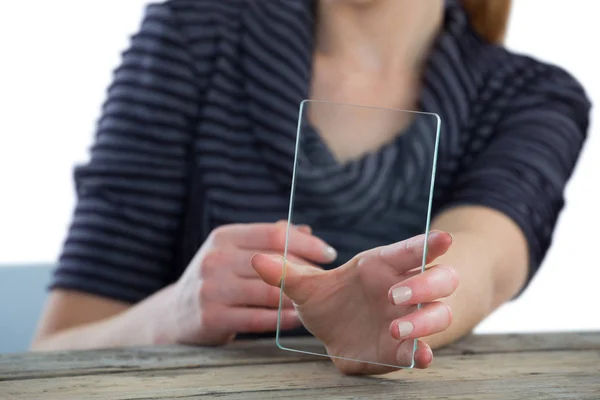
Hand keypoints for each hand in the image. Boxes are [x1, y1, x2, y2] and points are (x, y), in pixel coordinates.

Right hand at [162, 221, 337, 345]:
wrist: (175, 315)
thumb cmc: (217, 279)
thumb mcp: (234, 253)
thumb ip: (268, 241)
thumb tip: (306, 230)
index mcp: (224, 237)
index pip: (273, 234)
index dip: (306, 243)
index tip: (329, 253)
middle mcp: (215, 259)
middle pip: (274, 262)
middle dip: (306, 272)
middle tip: (327, 281)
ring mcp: (211, 289)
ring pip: (268, 292)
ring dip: (297, 298)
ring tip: (316, 301)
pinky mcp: (211, 318)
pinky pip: (257, 319)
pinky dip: (282, 320)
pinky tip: (298, 319)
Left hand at [251, 230, 458, 374]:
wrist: (337, 332)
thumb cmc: (329, 301)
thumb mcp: (304, 289)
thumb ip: (284, 274)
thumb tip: (256, 259)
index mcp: (382, 266)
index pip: (410, 251)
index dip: (427, 244)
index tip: (443, 239)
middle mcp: (404, 290)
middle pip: (439, 279)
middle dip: (426, 283)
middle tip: (396, 293)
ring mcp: (409, 319)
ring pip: (439, 313)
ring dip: (425, 319)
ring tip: (396, 327)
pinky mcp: (404, 348)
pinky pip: (424, 349)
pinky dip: (425, 353)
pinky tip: (421, 357)